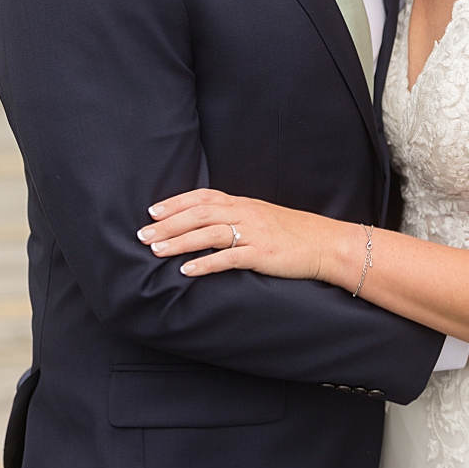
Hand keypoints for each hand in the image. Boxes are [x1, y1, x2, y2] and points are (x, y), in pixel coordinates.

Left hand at [138, 189, 340, 280]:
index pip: (202, 197)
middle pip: (198, 213)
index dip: (175, 203)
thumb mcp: (260, 216)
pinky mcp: (262, 253)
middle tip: (142, 235)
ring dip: (179, 242)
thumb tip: (206, 222)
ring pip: (208, 233)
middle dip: (167, 224)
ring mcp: (253, 232)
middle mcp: (244, 213)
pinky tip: (186, 270)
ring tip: (156, 250)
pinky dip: (205, 263)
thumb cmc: (292, 232)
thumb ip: (235, 216)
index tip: (152, 212)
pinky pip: (228, 257)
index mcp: (242, 203)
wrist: (326, 243)